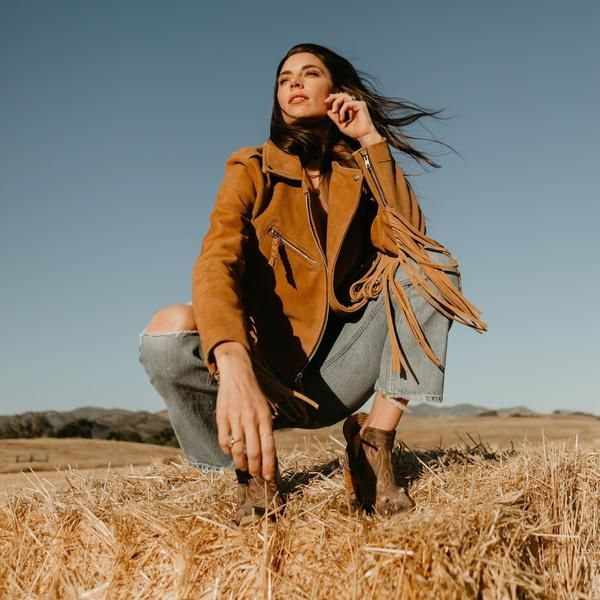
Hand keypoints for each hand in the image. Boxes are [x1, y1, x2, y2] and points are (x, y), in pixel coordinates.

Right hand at [215, 358, 276, 479]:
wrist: (237, 374)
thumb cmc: (254, 394)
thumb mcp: (266, 409)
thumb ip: (266, 429)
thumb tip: (268, 454)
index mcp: (264, 417)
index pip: (268, 447)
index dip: (269, 465)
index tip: (269, 477)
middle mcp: (250, 419)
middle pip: (253, 452)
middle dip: (255, 468)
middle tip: (256, 475)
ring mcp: (235, 418)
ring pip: (237, 449)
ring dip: (241, 463)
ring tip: (243, 467)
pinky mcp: (222, 417)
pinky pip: (223, 440)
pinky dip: (227, 451)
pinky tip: (230, 453)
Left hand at [324, 92, 383, 144]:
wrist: (363, 136)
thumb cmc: (354, 132)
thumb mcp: (341, 124)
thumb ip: (335, 118)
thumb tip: (328, 111)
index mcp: (350, 108)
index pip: (341, 99)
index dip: (333, 99)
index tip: (325, 102)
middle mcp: (354, 104)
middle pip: (342, 95)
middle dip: (333, 97)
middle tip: (326, 101)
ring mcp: (358, 104)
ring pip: (345, 97)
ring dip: (337, 103)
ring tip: (334, 112)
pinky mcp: (361, 105)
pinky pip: (348, 103)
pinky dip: (342, 110)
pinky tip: (342, 118)